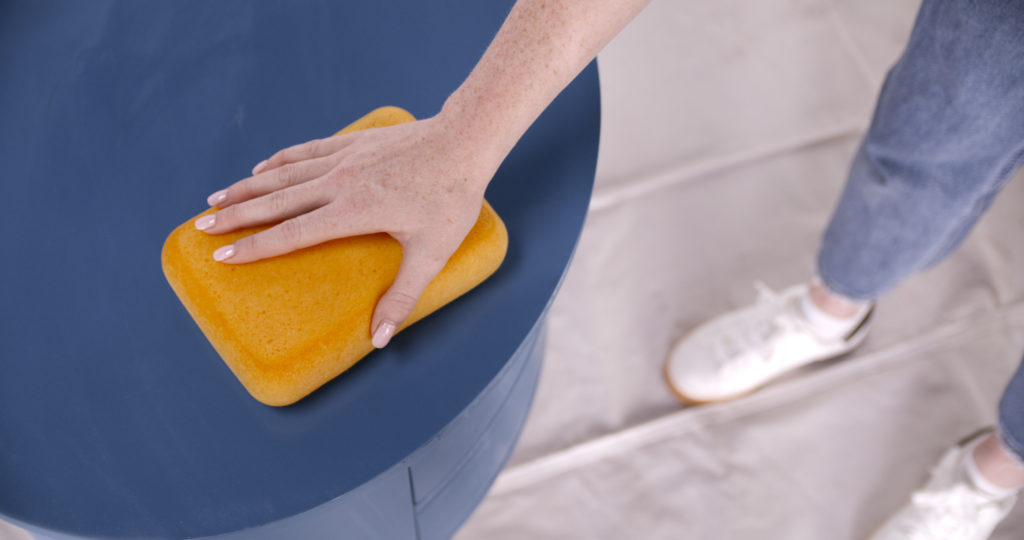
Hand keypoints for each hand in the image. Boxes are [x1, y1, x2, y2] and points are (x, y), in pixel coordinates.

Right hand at [194, 115, 495, 347]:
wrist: (465, 142)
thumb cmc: (451, 199)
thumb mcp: (430, 254)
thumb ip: (402, 297)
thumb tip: (379, 339)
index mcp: (352, 212)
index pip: (292, 234)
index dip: (255, 247)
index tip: (222, 257)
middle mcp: (339, 182)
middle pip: (275, 202)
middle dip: (235, 216)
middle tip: (201, 226)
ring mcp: (344, 158)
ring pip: (283, 174)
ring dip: (247, 187)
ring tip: (215, 198)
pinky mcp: (353, 142)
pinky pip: (306, 151)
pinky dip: (279, 160)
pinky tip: (261, 167)